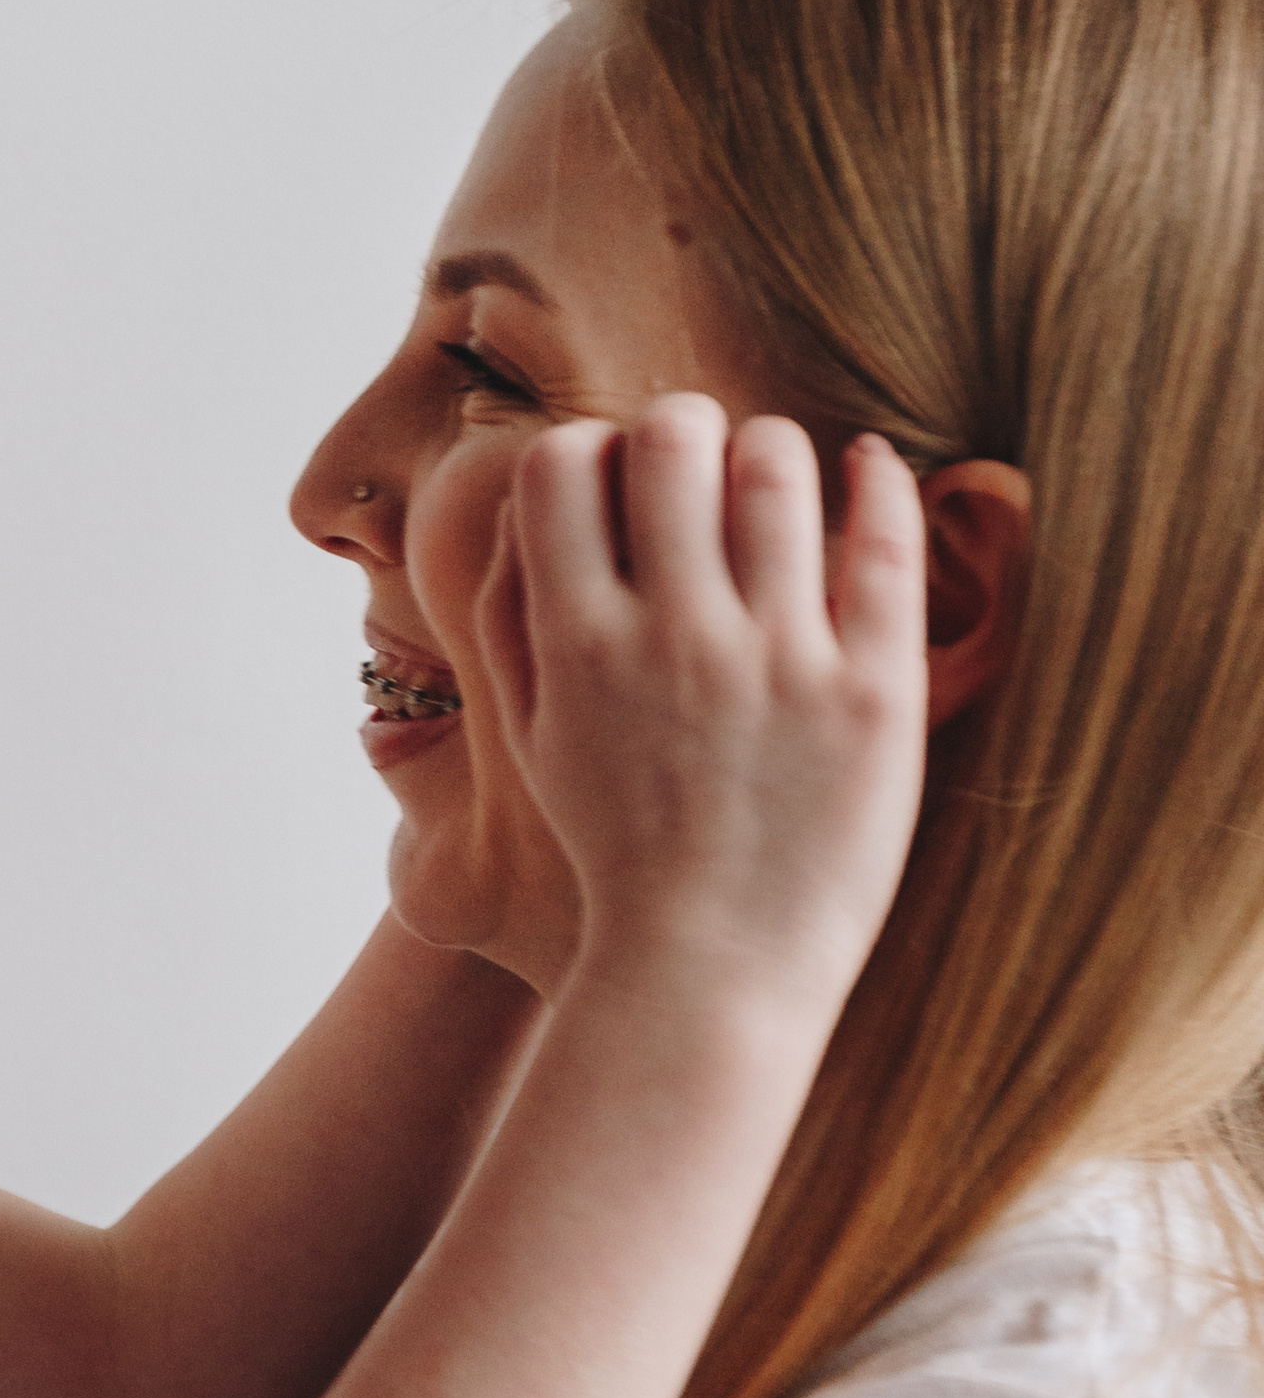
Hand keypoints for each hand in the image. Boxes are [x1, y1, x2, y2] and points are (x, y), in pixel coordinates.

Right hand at [475, 399, 927, 1012]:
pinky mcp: (872, 696)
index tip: (618, 479)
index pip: (561, 464)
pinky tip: (872, 466)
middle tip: (700, 456)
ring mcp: (779, 664)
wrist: (712, 971)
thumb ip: (514, 615)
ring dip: (772, 449)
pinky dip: (880, 482)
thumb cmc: (615, 850)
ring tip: (776, 476)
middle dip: (684, 426)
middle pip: (674, 439)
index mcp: (578, 646)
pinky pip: (883, 546)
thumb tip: (536, 493)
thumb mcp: (532, 737)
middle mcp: (674, 639)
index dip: (589, 448)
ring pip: (778, 471)